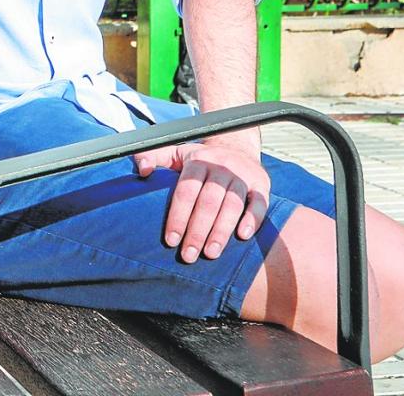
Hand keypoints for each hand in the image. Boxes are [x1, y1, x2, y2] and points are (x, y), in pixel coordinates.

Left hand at [134, 137, 269, 262]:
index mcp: (198, 161)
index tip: (171, 240)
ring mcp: (243, 176)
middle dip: (197, 231)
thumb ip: (152, 157)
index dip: (178, 217)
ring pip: (232, 205)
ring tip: (211, 253)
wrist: (236, 146)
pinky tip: (243, 236)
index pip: (186, 192)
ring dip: (222, 231)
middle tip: (189, 256)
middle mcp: (221, 167)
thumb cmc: (200, 160)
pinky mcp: (262, 185)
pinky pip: (260, 203)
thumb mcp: (174, 153)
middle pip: (208, 202)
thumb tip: (142, 171)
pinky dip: (253, 219)